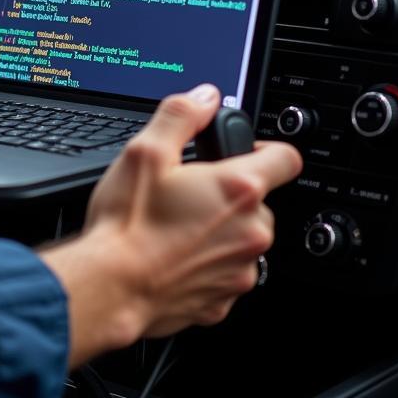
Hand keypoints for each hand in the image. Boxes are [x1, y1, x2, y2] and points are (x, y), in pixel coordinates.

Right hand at [41, 85, 301, 367]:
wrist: (111, 287)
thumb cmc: (127, 223)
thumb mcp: (145, 151)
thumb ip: (181, 116)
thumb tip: (205, 97)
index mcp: (238, 190)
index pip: (286, 158)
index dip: (265, 148)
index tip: (242, 151)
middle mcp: (251, 232)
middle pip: (257, 201)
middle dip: (228, 193)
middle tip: (186, 191)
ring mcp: (240, 270)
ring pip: (241, 238)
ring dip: (218, 229)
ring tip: (173, 225)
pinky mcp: (223, 301)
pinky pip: (224, 272)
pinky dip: (204, 262)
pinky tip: (170, 253)